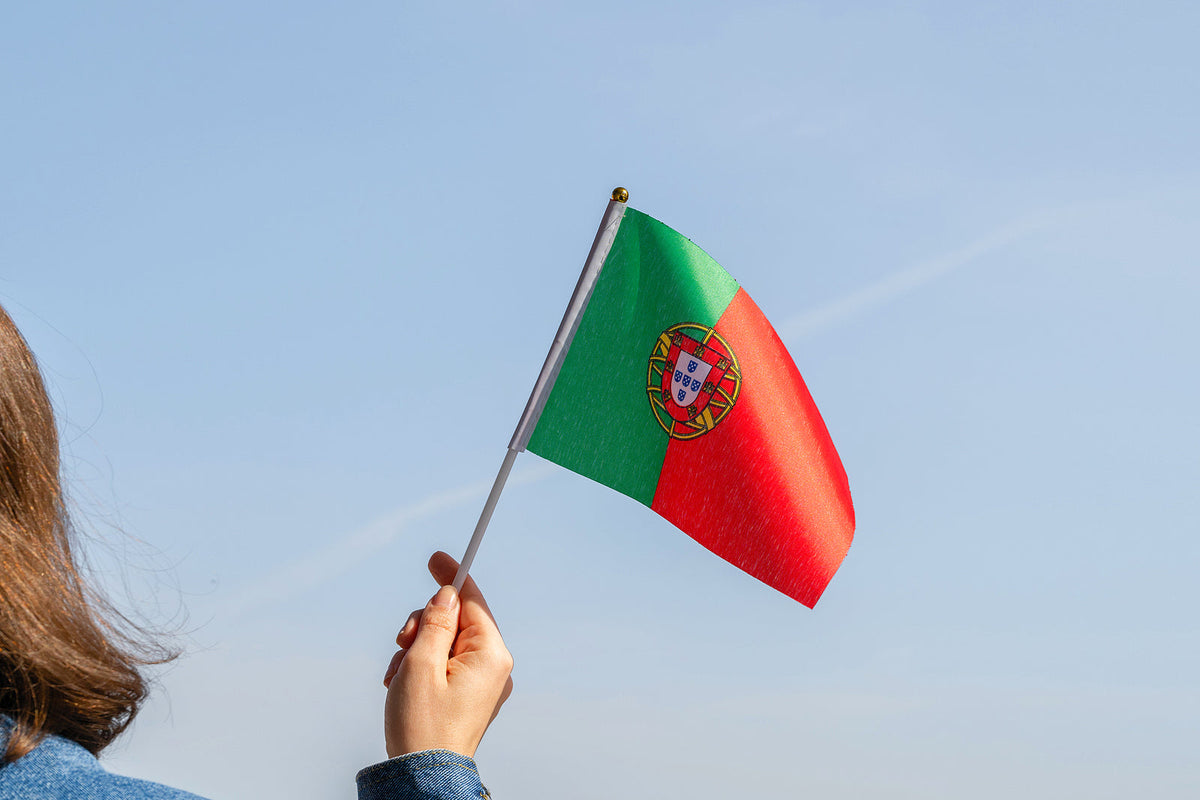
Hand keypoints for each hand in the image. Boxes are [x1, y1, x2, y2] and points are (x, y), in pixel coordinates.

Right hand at [381, 551, 513, 758]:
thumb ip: (435, 622)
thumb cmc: (422, 725)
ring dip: (417, 648)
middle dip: (424, 625)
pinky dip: (421, 665)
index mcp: (491, 655)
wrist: (423, 779)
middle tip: (401, 644)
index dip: (453, 578)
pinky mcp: (471, 695)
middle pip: (456, 620)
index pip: (473, 601)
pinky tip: (402, 681)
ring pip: (446, 641)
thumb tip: (448, 594)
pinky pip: (446, 663)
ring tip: (397, 673)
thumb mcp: (421, 664)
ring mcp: (484, 682)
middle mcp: (495, 666)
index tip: (435, 558)